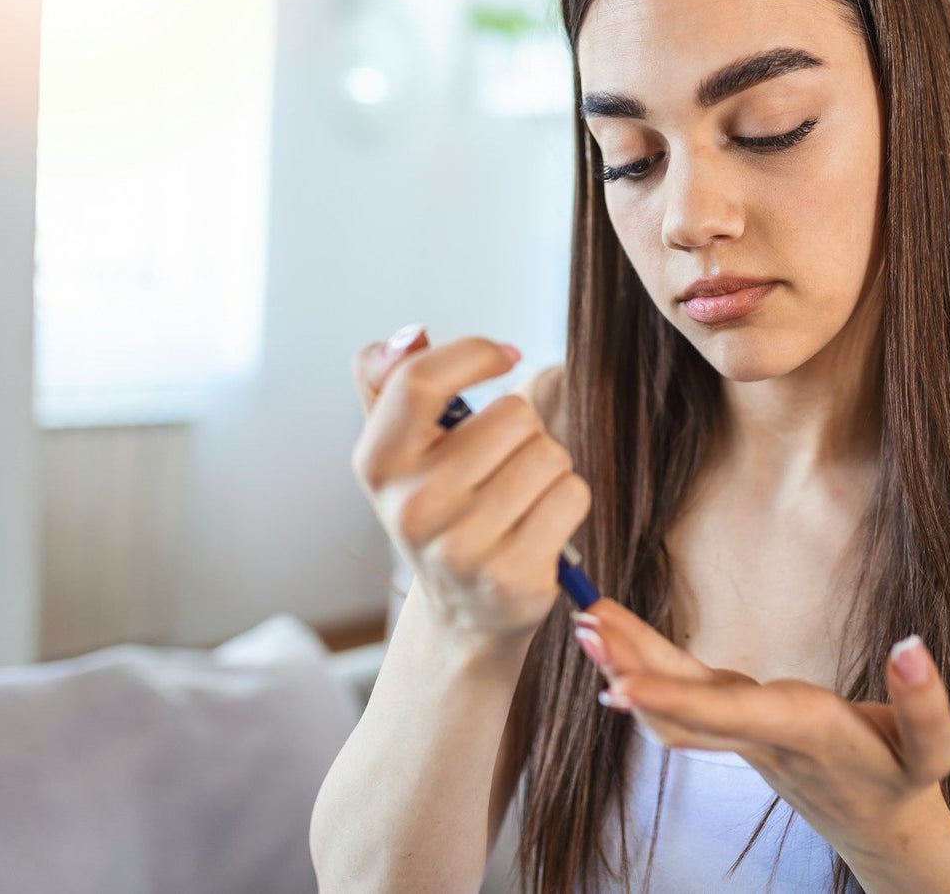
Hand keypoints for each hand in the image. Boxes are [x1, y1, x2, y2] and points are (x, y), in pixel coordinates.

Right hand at [350, 324, 591, 641]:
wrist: (462, 613)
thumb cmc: (439, 510)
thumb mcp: (398, 447)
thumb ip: (388, 379)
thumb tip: (409, 335)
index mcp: (378, 463)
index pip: (419, 380)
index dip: (474, 353)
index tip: (504, 355)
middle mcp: (411, 507)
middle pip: (513, 415)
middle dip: (524, 431)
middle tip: (502, 466)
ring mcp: (461, 548)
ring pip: (548, 454)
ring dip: (548, 468)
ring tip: (520, 498)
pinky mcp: (513, 577)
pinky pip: (572, 495)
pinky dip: (568, 502)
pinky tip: (540, 526)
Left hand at [571, 599, 949, 866]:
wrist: (884, 831)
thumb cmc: (906, 782)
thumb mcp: (935, 752)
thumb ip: (926, 703)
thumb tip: (910, 644)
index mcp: (804, 733)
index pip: (729, 715)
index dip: (672, 699)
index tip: (618, 685)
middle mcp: (761, 736)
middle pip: (682, 705)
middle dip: (631, 667)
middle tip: (582, 622)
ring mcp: (743, 735)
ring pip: (675, 704)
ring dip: (630, 662)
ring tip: (587, 619)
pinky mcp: (740, 726)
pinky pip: (683, 700)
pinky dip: (647, 671)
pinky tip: (616, 648)